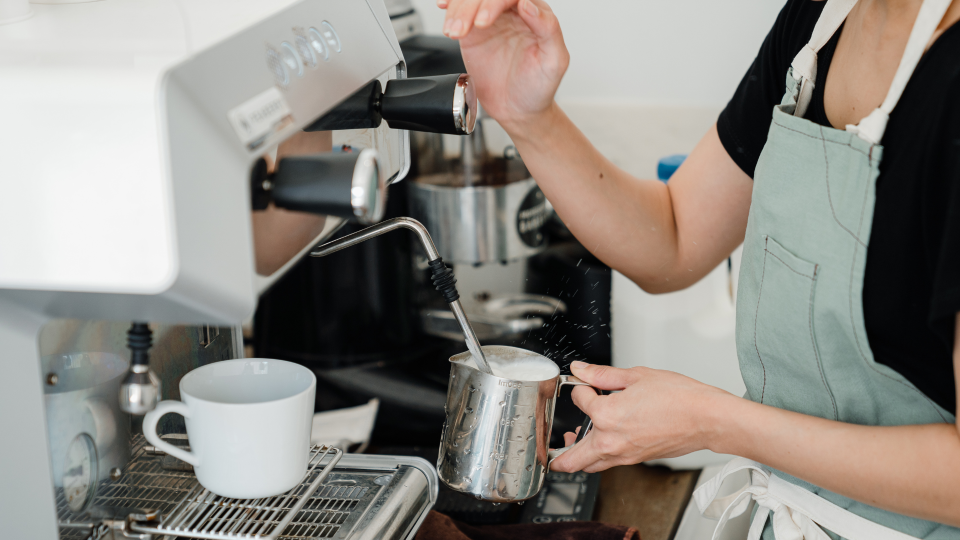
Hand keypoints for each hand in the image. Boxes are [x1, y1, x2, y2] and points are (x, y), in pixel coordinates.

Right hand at [438, 0, 568, 130]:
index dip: (494, 3)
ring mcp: (491, 21)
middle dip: (471, 7)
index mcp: (536, 13)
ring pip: (470, 2)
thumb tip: (528, 4)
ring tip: (454, 32)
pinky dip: (450, 11)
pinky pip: (459, 14)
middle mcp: (512, 12)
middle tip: (467, 29)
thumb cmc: (539, 87)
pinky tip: (446, 14)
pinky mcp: (473, 33)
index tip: (484, 21)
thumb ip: (548, 29)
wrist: (518, 110)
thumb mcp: (554, 61)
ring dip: (457, 11)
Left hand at [550, 361, 734, 472]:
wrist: (707, 418)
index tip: (586, 383)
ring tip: (573, 443)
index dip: (581, 387)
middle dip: (557, 454)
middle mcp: (612, 440)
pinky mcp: (636, 459)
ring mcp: (624, 454)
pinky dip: (598, 455)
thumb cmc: (680, 397)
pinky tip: (602, 439)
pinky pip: (608, 463)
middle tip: (548, 447)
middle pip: (571, 459)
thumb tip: (581, 369)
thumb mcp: (636, 375)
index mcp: (608, 415)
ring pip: (590, 465)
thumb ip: (602, 374)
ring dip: (577, 456)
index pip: (579, 400)